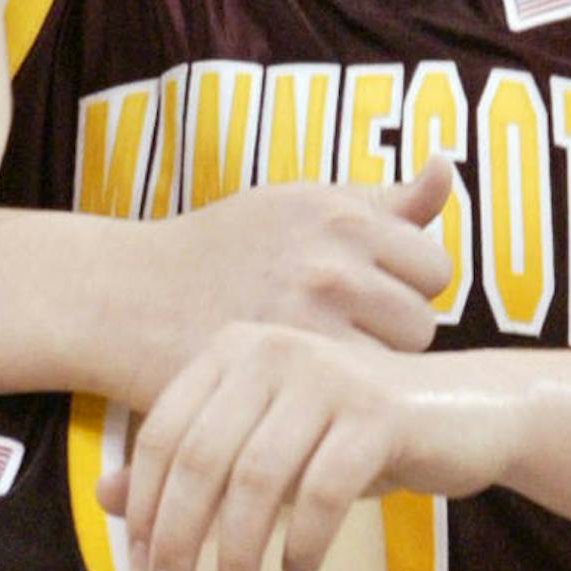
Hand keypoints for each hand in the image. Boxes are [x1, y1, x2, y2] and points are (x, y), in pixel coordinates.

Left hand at [105, 324, 512, 570]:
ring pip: (256, 480)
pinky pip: (321, 493)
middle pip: (201, 459)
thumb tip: (107, 498)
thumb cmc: (350, 435)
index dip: (147, 507)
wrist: (467, 413)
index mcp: (235, 349)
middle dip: (180, 536)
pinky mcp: (379, 414)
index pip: (163, 433)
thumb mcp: (266, 447)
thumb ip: (190, 465)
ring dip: (236, 553)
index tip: (146, 568)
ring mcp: (328, 377)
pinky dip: (301, 544)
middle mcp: (275, 349)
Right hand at [140, 157, 454, 390]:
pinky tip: (304, 394)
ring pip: (394, 365)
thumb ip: (382, 201)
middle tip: (338, 337)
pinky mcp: (284, 373)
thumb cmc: (220, 251)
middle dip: (389, 334)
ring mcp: (309, 318)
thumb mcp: (299, 206)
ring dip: (368, 371)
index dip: (403, 288)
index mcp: (339, 213)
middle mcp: (330, 260)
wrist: (125, 297)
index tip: (362, 301)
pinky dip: (336, 403)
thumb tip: (444, 166)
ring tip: (322, 365)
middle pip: (422, 322)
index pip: (432, 268)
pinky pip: (353, 398)